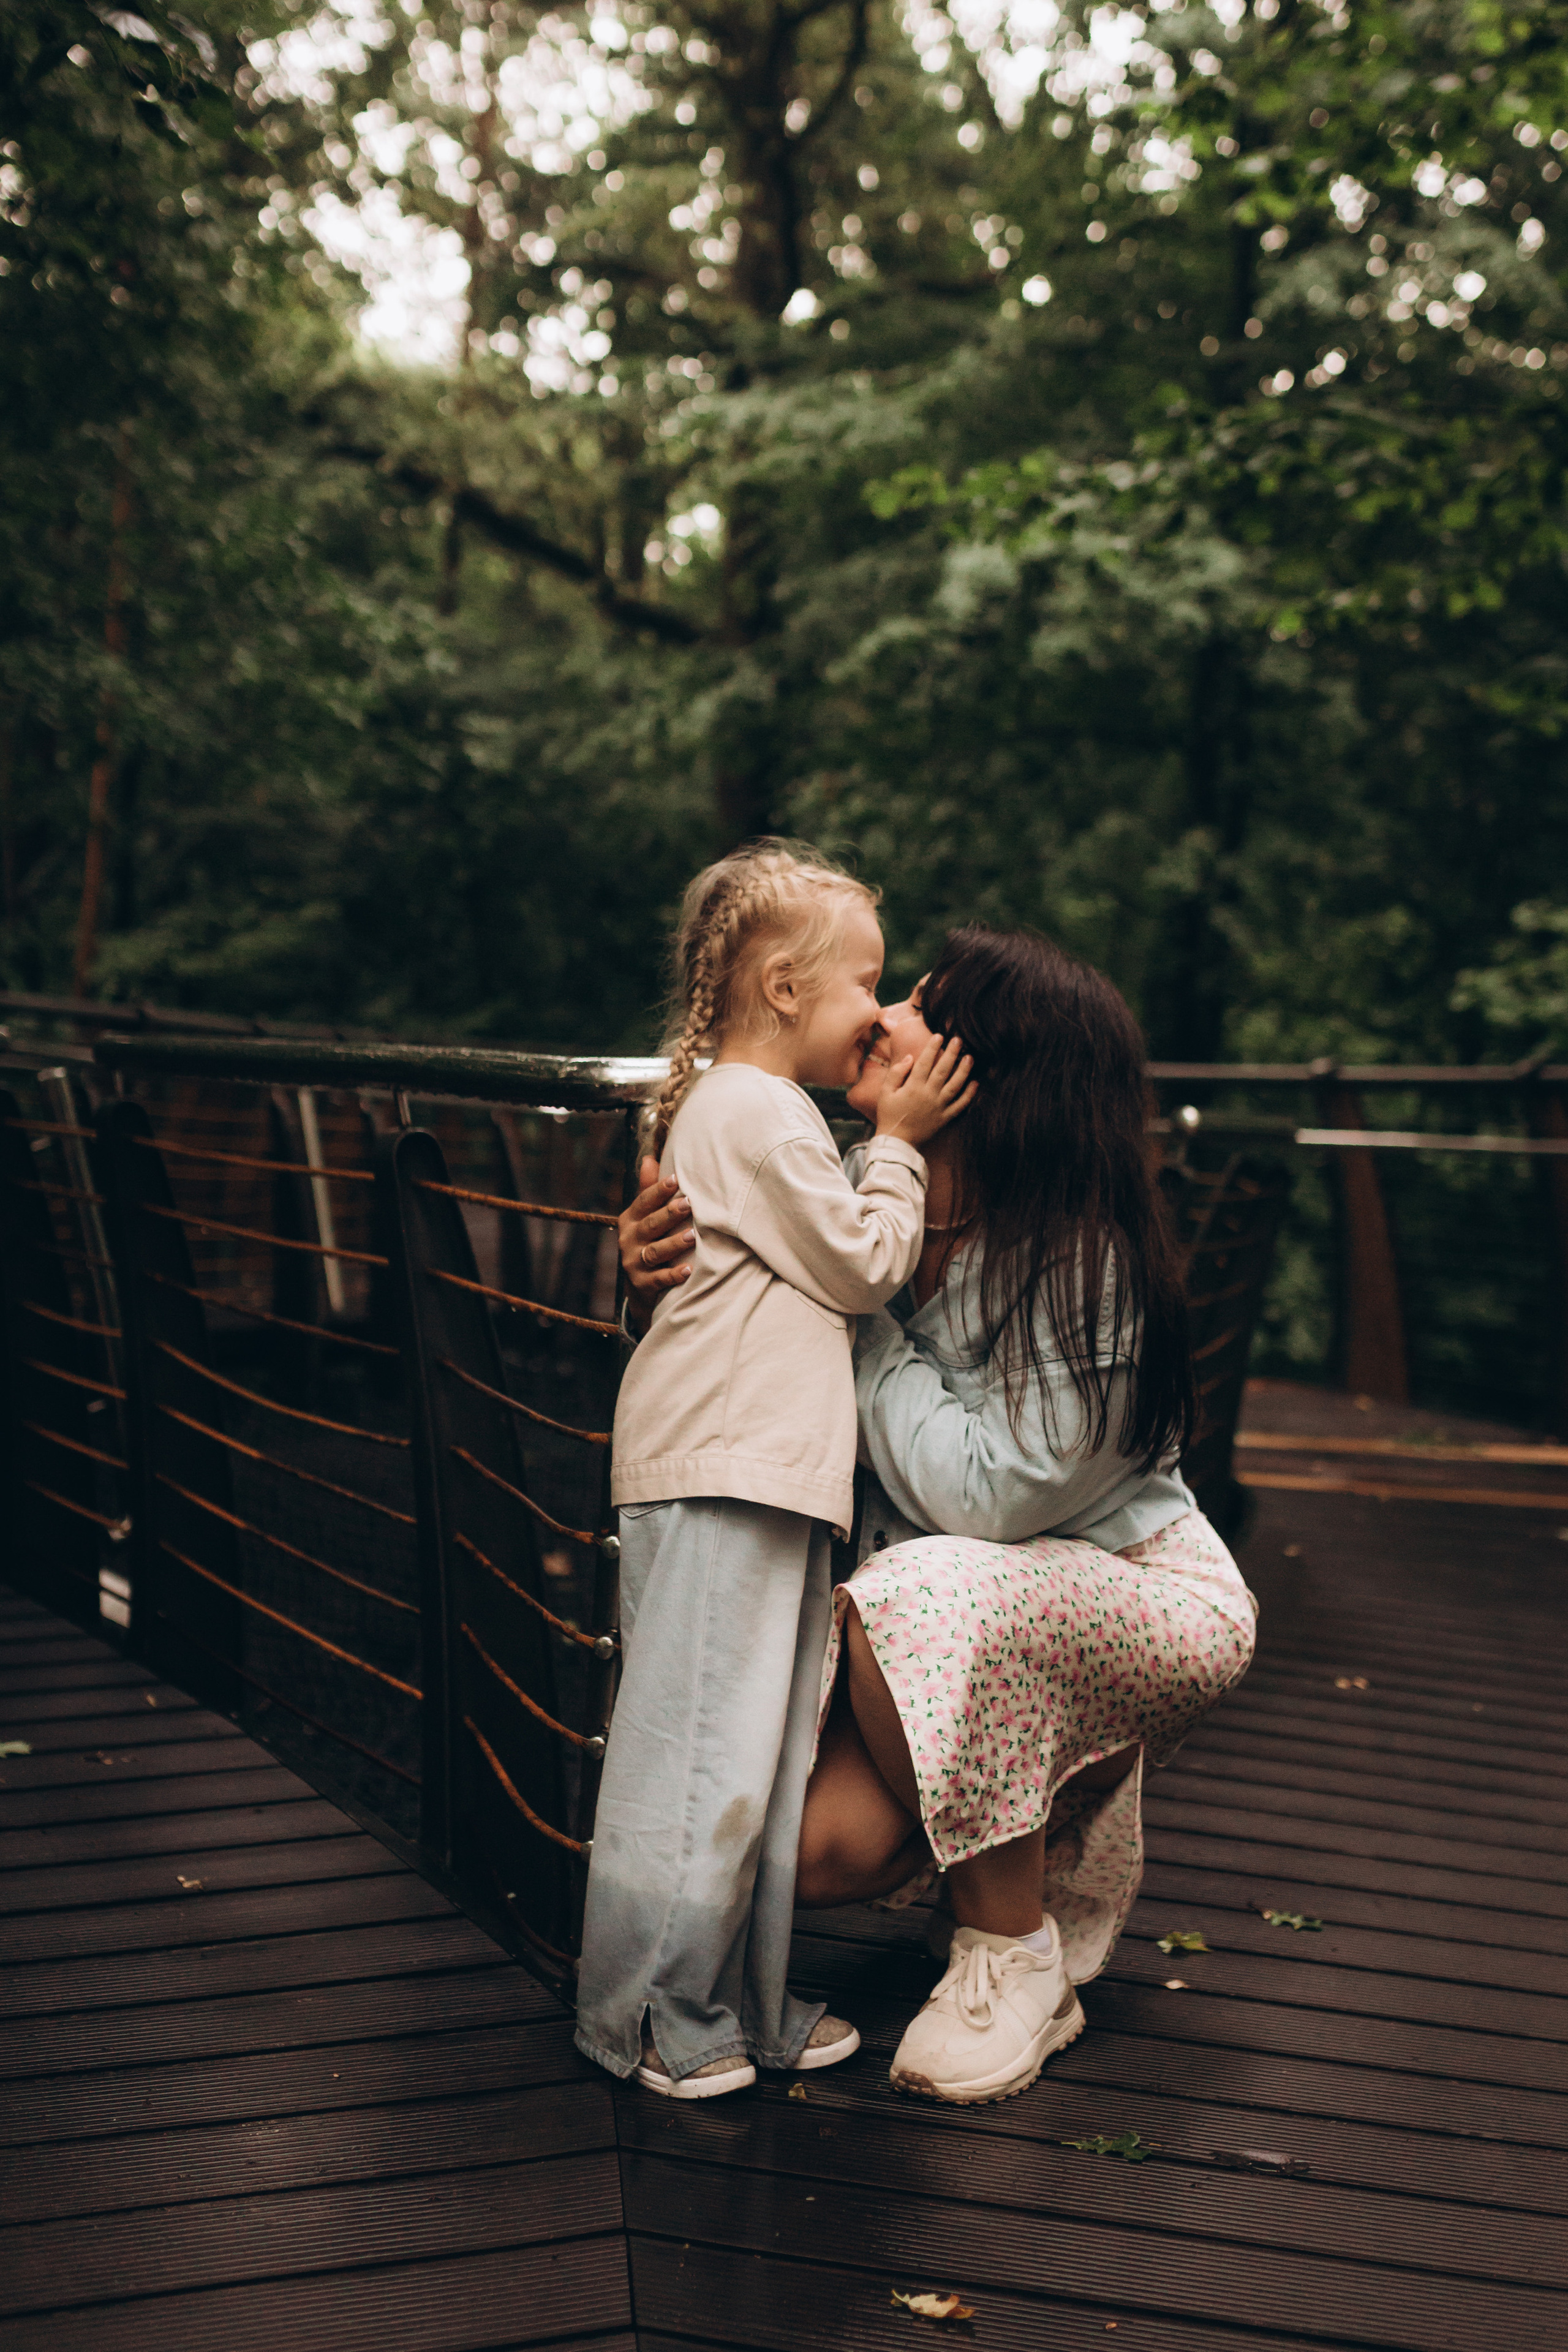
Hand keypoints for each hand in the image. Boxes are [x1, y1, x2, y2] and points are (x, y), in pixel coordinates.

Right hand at [618, 1156, 694, 1332]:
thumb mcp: (646, 1215)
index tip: (676, 1179)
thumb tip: (649, 1158)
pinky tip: (688, 1270)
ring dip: (674, 1243)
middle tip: (689, 1204)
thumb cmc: (649, 1240)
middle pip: (650, 1225)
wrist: (640, 1285)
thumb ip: (649, 1189)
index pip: (643, 1202)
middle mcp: (629, 1239)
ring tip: (692, 1236)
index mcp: (630, 1219)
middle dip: (669, 1214)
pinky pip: (658, 1279)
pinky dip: (673, 1274)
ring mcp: (633, 1262)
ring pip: (655, 1251)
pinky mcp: (642, 1283)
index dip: (658, 1190)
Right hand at [873, 1034, 976, 1150]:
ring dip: (964, 1070)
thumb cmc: (889, 1114)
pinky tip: (975, 1083)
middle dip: (951, 1053)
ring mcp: (939, 1107)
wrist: (897, 1142)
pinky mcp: (945, 1118)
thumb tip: (909, 1057)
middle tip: (958, 1040)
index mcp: (913, 1087)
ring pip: (955, 1085)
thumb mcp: (885, 1092)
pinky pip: (960, 1105)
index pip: (925, 1062)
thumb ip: (896, 1073)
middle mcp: (928, 1095)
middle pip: (943, 1070)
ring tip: (970, 1058)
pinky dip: (969, 1094)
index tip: (939, 1035)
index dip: (932, 1047)